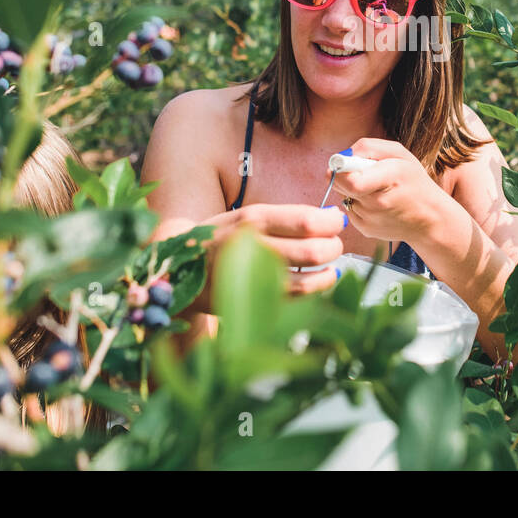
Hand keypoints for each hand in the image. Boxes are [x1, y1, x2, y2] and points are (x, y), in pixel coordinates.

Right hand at [188, 203, 345, 309]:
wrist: (179, 268)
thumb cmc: (222, 237)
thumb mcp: (246, 217)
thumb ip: (285, 218)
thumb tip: (329, 217)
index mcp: (253, 219)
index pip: (306, 221)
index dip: (332, 222)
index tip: (337, 222)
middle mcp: (254, 247)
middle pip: (312, 251)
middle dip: (334, 247)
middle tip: (335, 245)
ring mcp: (252, 278)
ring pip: (307, 280)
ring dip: (328, 273)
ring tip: (331, 266)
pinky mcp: (251, 301)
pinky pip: (294, 299)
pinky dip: (315, 290)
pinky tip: (320, 281)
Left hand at [329, 138, 453, 245]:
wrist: (429, 218)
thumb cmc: (414, 181)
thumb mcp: (399, 153)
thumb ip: (369, 147)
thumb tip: (343, 155)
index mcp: (390, 178)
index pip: (351, 181)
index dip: (340, 170)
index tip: (342, 162)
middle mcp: (377, 203)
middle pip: (341, 186)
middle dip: (344, 174)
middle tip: (361, 171)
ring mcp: (370, 219)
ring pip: (344, 196)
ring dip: (352, 188)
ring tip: (374, 188)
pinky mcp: (365, 229)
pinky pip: (349, 209)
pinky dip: (357, 202)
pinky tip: (375, 202)